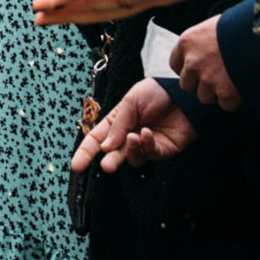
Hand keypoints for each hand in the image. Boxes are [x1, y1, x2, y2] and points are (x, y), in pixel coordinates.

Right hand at [71, 78, 197, 173]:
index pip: (96, 140)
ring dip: (130, 150)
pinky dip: (146, 145)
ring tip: (133, 137)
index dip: (85, 153)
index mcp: (116, 123)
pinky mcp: (162, 150)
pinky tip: (147, 133)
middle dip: (110, 162)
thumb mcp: (130, 101)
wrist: (183, 93)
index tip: (76, 166)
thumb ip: (118, 124)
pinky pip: (150, 154)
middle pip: (114, 155)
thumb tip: (104, 147)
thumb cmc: (156, 92)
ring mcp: (145, 145)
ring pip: (132, 158)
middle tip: (107, 167)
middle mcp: (128, 136)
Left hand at [173, 15, 242, 109]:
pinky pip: (225, 104)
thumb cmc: (242, 26)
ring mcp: (208, 79)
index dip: (188, 69)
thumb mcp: (215, 26)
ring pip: (204, 97)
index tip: (199, 69)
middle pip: (187, 84)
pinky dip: (234, 100)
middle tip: (218, 77)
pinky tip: (242, 86)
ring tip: (232, 80)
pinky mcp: (225, 92)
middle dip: (200, 84)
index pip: (175, 64)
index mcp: (187, 42)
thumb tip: (205, 50)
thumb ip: (204, 41)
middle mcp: (193, 62)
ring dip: (217, 93)